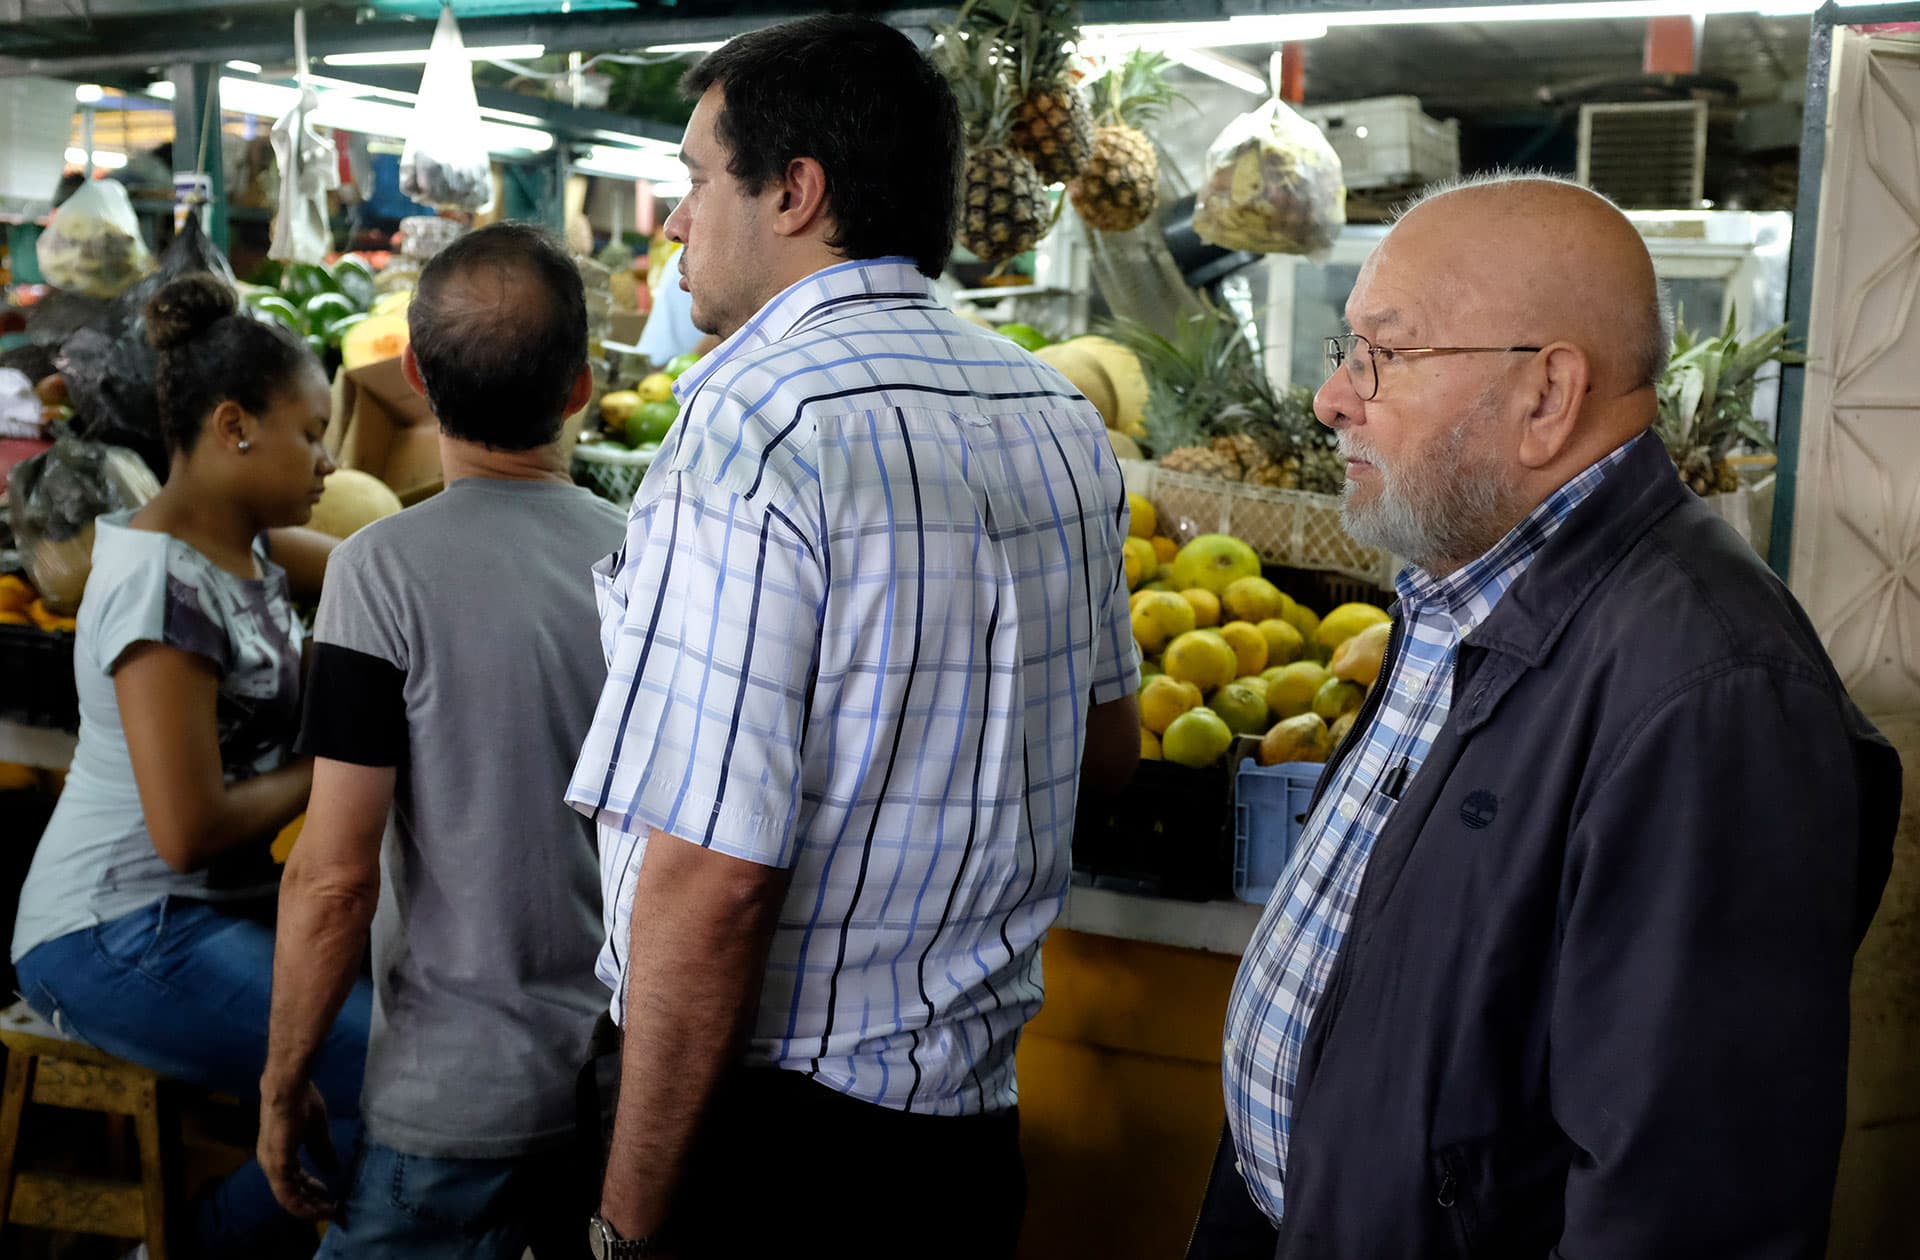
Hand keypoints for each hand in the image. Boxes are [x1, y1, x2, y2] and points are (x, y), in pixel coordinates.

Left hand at [258, 1079, 341, 1219]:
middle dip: (313, 1204)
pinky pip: (287, 1194)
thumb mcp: (316, 1131)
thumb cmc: (302, 1102)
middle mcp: (271, 1164)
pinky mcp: (277, 1165)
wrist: (289, 1088)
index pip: (295, 1181)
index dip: (313, 1191)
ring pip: (289, 1198)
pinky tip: (318, 1208)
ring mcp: (272, 1166)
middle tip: (334, 1210)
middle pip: (292, 1194)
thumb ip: (323, 1151)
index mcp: (279, 1155)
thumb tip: (333, 1169)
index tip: (331, 1197)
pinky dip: (302, 1204)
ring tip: (329, 1212)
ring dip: (309, 1208)